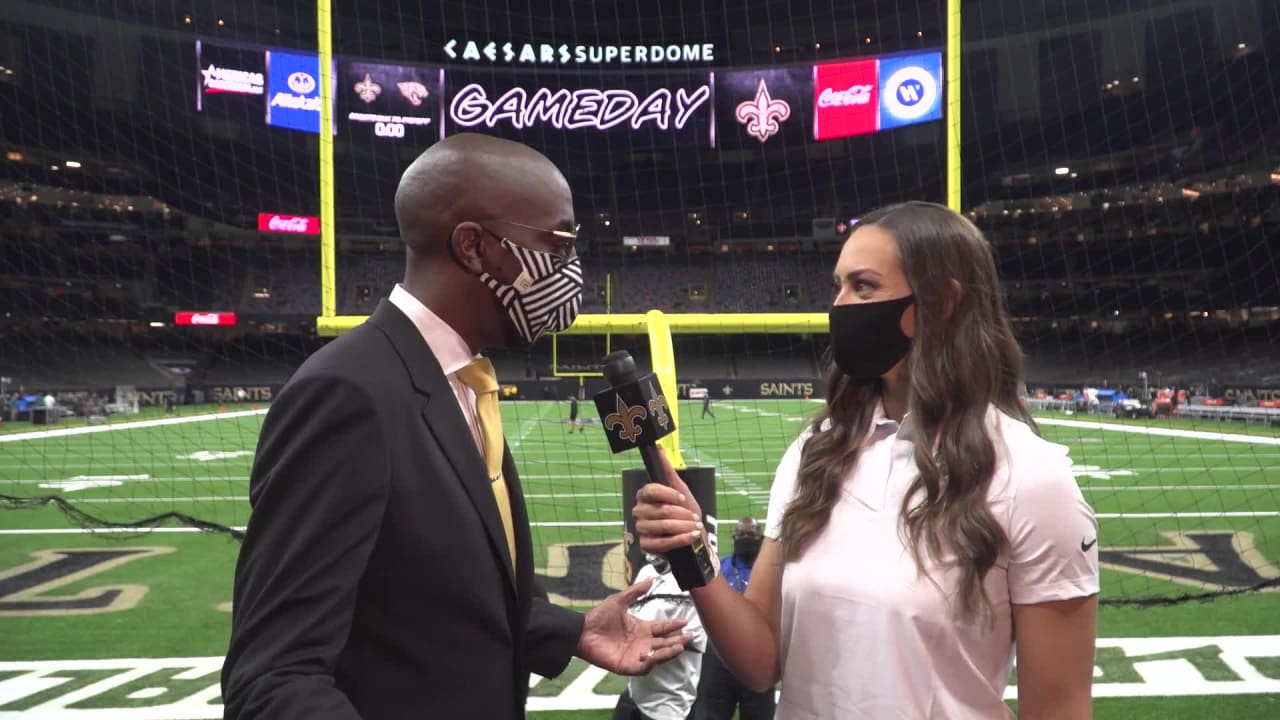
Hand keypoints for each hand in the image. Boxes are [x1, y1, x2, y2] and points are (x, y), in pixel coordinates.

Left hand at [576, 577, 693, 675]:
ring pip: (659, 655)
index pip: (663, 628)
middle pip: (665, 642)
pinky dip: (651, 661)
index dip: (674, 625)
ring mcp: (637, 655)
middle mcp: (642, 642)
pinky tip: (655, 654)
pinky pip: (645, 667)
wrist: (583, 632)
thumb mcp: (619, 600)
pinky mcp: (628, 666)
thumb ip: (636, 591)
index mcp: (642, 628)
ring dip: (669, 651)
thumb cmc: (599, 617)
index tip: (685, 621)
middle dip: (678, 640)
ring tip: (679, 645)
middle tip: (689, 636)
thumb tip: (650, 578)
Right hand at [633, 449, 704, 554]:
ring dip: (684, 526)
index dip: (669, 494)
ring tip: (696, 527)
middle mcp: (639, 511)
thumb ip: (668, 470)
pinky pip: (663, 543)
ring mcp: (641, 529)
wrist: (691, 534)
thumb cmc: (684, 510)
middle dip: (682, 514)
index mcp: (644, 495)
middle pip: (660, 510)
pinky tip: (692, 536)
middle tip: (695, 517)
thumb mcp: (680, 489)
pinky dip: (681, 539)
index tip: (683, 498)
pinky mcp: (646, 545)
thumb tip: (659, 448)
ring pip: (663, 526)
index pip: (651, 490)